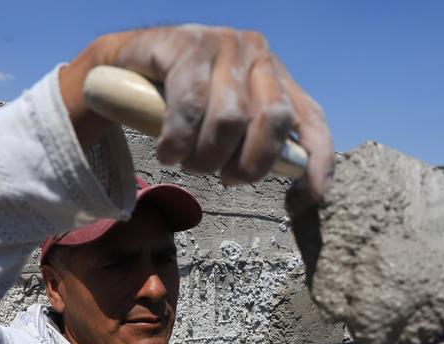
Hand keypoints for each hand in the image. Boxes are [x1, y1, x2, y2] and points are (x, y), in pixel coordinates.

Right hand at [60, 24, 333, 202]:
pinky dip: (177, 140)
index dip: (319, 161)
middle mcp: (258, 54)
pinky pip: (191, 106)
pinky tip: (167, 150)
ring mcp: (224, 45)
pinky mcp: (187, 43)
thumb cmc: (180, 102)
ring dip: (204, 157)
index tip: (310, 199)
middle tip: (223, 178)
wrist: (124, 66)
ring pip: (230, 120)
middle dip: (248, 164)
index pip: (311, 120)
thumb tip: (298, 178)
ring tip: (186, 161)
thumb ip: (258, 141)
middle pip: (273, 121)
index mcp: (276, 77)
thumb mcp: (225, 122)